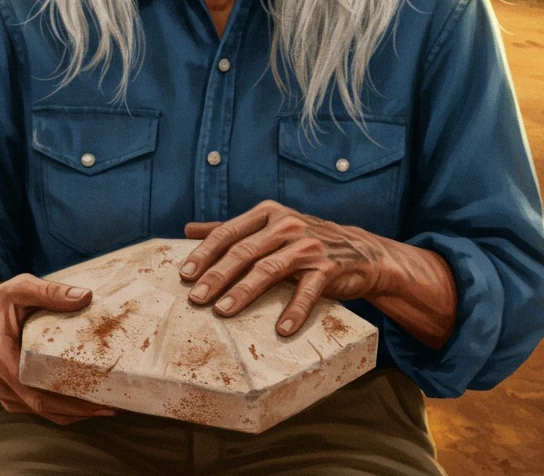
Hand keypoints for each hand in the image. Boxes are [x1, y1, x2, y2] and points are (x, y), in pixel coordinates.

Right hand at [0, 272, 117, 425]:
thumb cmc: (2, 300)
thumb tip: (85, 297)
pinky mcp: (9, 393)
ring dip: (71, 413)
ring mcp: (1, 390)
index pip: (31, 386)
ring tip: (104, 407)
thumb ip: (50, 291)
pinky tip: (84, 405)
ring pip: (38, 411)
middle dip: (76, 410)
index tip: (95, 399)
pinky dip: (60, 409)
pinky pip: (35, 408)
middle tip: (109, 408)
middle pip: (39, 404)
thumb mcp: (22, 287)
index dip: (65, 398)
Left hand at [179, 199, 388, 335]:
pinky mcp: (329, 268)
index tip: (184, 275)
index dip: (205, 253)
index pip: (229, 232)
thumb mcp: (269, 227)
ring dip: (245, 292)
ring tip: (223, 311)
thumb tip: (188, 229)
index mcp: (268, 214)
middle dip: (217, 276)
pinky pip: (308, 291)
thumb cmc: (304, 242)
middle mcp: (287, 225)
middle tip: (196, 298)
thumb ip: (231, 229)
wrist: (359, 251)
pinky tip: (282, 330)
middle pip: (244, 251)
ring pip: (270, 269)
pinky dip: (294, 311)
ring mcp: (309, 246)